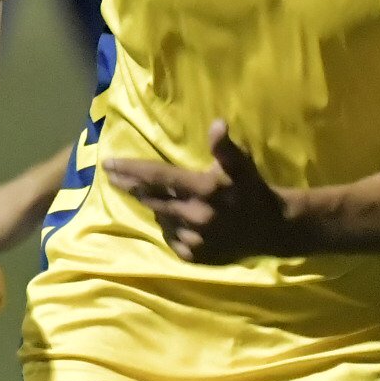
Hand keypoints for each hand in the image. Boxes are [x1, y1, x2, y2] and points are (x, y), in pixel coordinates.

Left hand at [103, 122, 298, 261]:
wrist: (271, 227)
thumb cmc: (253, 189)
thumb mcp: (242, 164)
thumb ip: (225, 146)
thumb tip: (217, 124)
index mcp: (203, 190)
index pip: (157, 176)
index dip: (130, 169)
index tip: (107, 164)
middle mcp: (195, 215)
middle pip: (151, 198)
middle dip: (130, 186)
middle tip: (113, 176)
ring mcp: (194, 239)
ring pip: (160, 218)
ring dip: (153, 206)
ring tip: (148, 195)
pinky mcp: (196, 256)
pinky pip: (170, 239)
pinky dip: (167, 227)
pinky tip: (170, 219)